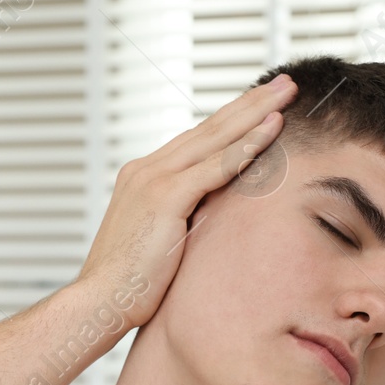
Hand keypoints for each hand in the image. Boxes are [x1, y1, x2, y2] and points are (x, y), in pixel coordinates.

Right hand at [73, 74, 296, 326]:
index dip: (233, 121)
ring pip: (215, 137)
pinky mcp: (165, 197)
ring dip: (255, 112)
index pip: (197, 141)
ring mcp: (153, 179)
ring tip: (286, 92)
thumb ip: (182, 221)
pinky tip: (272, 129)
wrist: (99, 302)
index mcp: (143, 177)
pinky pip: (215, 166)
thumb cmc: (129, 286)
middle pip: (209, 128)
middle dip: (250, 103)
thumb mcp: (159, 242)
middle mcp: (146, 169)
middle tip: (284, 83)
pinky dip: (245, 146)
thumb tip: (213, 222)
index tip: (263, 106)